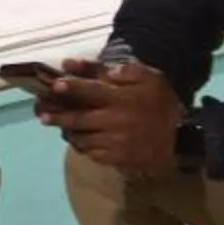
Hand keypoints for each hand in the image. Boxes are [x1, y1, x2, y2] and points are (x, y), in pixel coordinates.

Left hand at [40, 59, 182, 176]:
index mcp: (121, 98)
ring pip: (82, 138)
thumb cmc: (159, 101)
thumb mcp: (146, 77)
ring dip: (68, 131)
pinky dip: (82, 146)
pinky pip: (92, 153)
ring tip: (59, 125)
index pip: (90, 90)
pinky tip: (79, 140)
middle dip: (57, 115)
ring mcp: (115, 142)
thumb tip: (93, 66)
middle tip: (42, 113)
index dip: (71, 87)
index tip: (54, 84)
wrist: (181, 136)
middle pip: (78, 118)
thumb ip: (120, 70)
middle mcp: (115, 120)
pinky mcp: (117, 158)